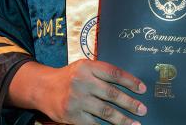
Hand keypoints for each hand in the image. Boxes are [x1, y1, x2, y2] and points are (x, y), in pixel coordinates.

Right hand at [8, 59, 146, 124]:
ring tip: (135, 123)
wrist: (43, 88)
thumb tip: (128, 84)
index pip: (114, 73)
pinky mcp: (72, 115)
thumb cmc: (69, 77)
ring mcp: (77, 99)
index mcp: (87, 67)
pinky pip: (94, 124)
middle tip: (142, 109)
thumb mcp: (84, 67)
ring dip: (122, 119)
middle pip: (112, 94)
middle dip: (130, 103)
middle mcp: (82, 81)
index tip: (142, 89)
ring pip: (105, 111)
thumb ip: (102, 73)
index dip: (130, 81)